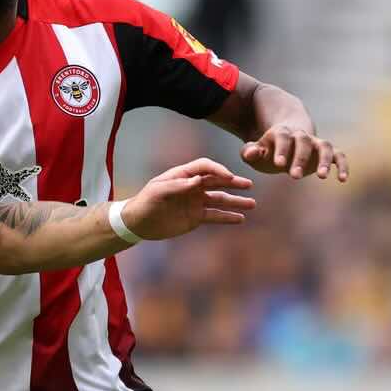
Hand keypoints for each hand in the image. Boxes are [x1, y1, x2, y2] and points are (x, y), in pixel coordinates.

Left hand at [117, 159, 256, 240]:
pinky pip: (215, 216)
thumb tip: (199, 181)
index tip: (229, 177)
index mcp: (183, 175)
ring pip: (220, 199)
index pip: (205, 167)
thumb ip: (179, 186)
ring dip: (236, 201)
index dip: (218, 170)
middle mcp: (193, 186)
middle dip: (234, 183)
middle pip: (218, 181)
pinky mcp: (196, 217)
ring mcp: (196, 202)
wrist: (138, 223)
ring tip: (251, 204)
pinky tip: (240, 219)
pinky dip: (227, 217)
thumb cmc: (146, 202)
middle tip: (249, 185)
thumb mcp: (159, 191)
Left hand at [241, 124, 346, 180]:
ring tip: (322, 177)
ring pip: (325, 146)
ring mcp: (315, 143)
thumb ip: (250, 152)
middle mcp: (301, 136)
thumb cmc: (268, 150)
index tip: (278, 164)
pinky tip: (343, 179)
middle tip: (294, 176)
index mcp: (281, 133)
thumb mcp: (255, 151)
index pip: (282, 138)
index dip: (281, 149)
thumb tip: (250, 153)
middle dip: (300, 158)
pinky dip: (343, 165)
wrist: (287, 141)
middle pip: (303, 142)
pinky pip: (339, 155)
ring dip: (324, 160)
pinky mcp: (326, 152)